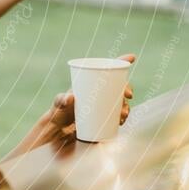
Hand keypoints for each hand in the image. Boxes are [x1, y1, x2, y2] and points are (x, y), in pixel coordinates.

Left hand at [11, 54, 134, 154]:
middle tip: (127, 95)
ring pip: (121, 102)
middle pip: (118, 86)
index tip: (131, 58)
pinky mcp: (105, 118)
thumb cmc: (58, 113)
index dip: (120, 62)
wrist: (59, 132)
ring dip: (126, 105)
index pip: (107, 69)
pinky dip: (123, 117)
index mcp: (90, 84)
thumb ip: (60, 100)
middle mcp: (99, 93)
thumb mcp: (58, 105)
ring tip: (122, 114)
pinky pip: (118, 115)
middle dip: (126, 88)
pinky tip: (121, 120)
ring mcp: (103, 105)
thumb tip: (70, 97)